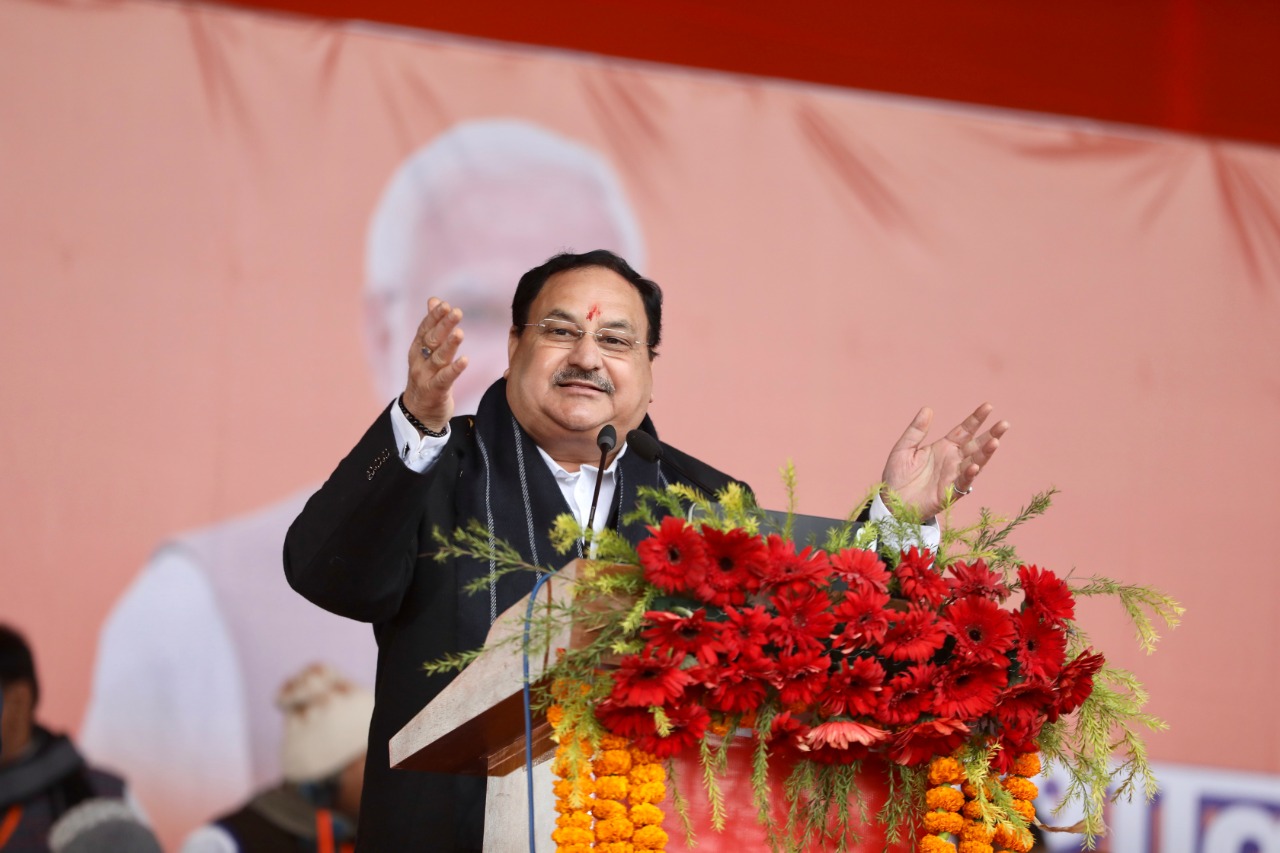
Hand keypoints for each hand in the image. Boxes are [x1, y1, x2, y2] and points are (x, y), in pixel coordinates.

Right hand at [402, 298, 468, 432]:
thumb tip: (434, 299)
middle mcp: (419, 360)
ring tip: (460, 333)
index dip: (434, 316)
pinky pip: (445, 379)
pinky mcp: (434, 391)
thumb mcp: (426, 351)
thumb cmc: (426, 377)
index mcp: (417, 349)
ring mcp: (425, 376)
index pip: (425, 329)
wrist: (418, 413)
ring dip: (449, 345)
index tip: (444, 304)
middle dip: (443, 325)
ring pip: (438, 358)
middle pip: (432, 340)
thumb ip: (431, 326)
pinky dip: (454, 370)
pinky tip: (465, 361)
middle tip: (456, 311)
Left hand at [880, 403, 1008, 518]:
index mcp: (944, 448)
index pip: (964, 431)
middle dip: (991, 435)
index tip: (988, 406)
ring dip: (985, 454)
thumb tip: (928, 409)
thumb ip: (916, 430)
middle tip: (1004, 424)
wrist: (891, 502)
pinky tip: (974, 466)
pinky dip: (969, 476)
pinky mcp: (949, 493)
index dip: (976, 419)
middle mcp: (952, 461)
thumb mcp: (904, 448)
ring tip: (995, 442)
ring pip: (974, 463)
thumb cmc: (897, 476)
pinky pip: (962, 483)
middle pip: (976, 445)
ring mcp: (953, 476)